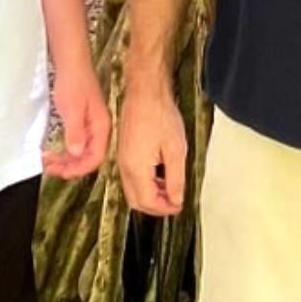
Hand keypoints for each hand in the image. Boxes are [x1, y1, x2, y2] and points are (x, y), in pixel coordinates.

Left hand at [45, 66, 111, 179]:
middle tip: (50, 168)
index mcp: (101, 126)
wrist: (70, 62)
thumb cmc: (73, 82)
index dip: (79, 168)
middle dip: (70, 166)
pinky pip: (76, 142)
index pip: (95, 157)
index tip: (61, 172)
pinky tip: (54, 151)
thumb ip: (75, 132)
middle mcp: (98, 128)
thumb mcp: (72, 109)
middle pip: (89, 156)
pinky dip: (65, 150)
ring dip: (66, 160)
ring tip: (49, 162)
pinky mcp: (81, 120)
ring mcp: (90, 124)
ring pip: (82, 151)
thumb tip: (76, 153)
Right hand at [118, 80, 187, 215]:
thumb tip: (176, 199)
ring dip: (150, 195)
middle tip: (174, 202)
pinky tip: (160, 174)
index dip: (164, 208)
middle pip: (136, 201)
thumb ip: (175, 179)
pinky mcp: (123, 152)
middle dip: (155, 206)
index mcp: (136, 169)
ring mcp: (121, 159)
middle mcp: (124, 168)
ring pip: (132, 190)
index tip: (179, 205)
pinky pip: (131, 177)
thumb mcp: (176, 150)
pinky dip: (145, 183)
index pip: (147, 201)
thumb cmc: (161, 116)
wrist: (145, 93)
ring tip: (170, 188)